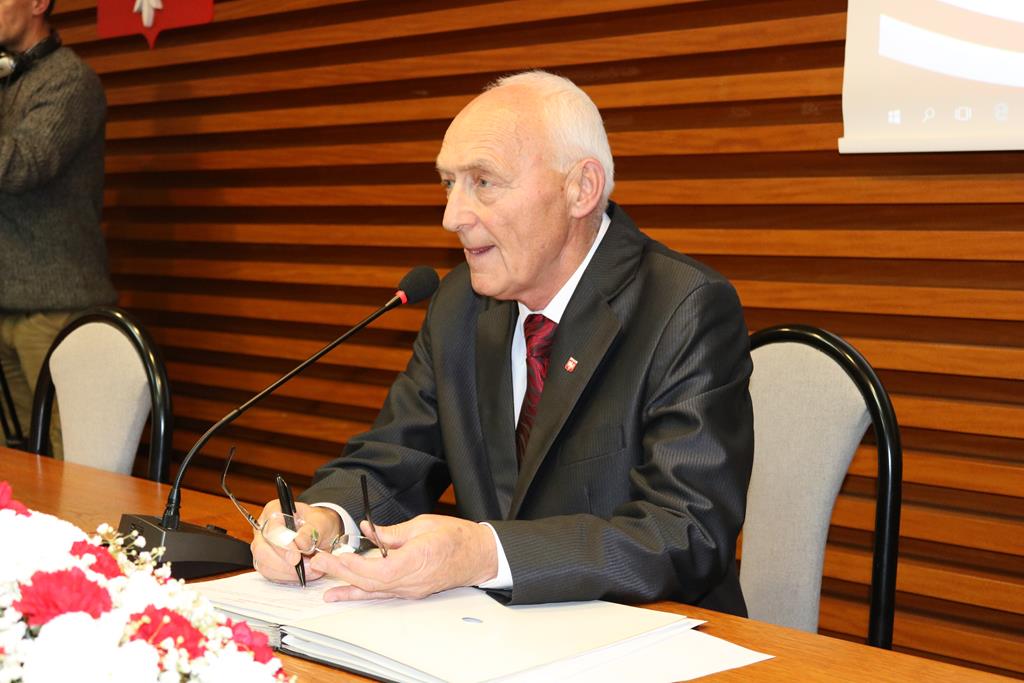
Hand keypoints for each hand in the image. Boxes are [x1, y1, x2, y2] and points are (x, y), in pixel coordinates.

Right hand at [250, 499, 341, 583]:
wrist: (321, 532)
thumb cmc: (318, 522)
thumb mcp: (321, 521)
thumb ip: (311, 531)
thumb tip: (300, 543)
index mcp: (274, 511)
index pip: (271, 530)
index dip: (283, 546)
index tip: (297, 558)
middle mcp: (263, 529)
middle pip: (262, 550)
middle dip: (284, 564)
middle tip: (306, 567)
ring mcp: (263, 547)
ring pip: (265, 566)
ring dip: (288, 573)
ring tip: (311, 570)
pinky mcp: (267, 563)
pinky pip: (271, 575)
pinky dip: (288, 578)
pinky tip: (304, 574)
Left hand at [309, 514, 497, 599]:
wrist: (478, 555)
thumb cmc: (456, 537)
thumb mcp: (423, 524)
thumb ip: (392, 531)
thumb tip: (366, 530)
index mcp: (416, 560)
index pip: (378, 570)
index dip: (353, 565)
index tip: (334, 555)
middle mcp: (412, 581)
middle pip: (370, 582)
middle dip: (341, 573)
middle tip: (318, 563)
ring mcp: (411, 589)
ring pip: (373, 591)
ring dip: (347, 586)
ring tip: (324, 586)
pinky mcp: (410, 591)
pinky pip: (382, 594)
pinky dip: (362, 593)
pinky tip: (345, 593)